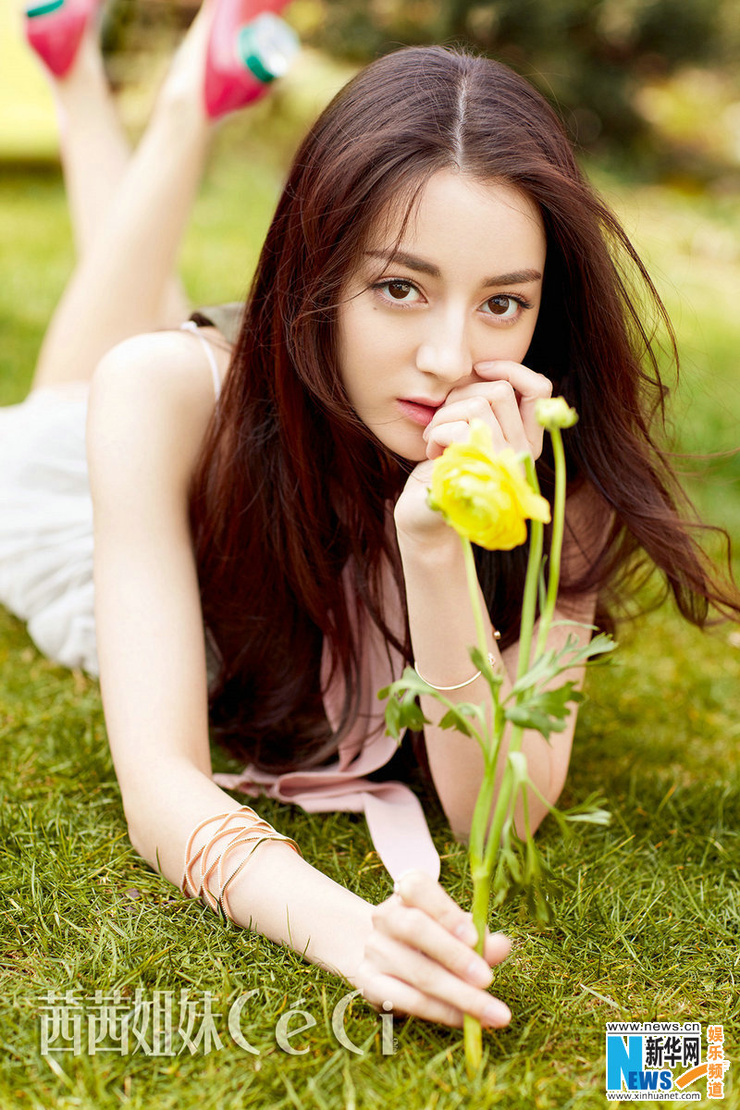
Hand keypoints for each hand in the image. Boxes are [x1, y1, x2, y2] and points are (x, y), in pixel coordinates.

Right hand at [350, 870, 511, 1028]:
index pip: (418, 889)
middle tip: (487, 979)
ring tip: (493, 1013)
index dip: (445, 912)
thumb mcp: (456, 931)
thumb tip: (502, 945)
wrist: (385, 960)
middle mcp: (384, 916)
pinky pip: (409, 1001)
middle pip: (415, 929)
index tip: (474, 937)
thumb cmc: (432, 940)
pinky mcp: (369, 983)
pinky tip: (468, 1021)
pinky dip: (444, 1013)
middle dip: (455, 956)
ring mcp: (374, 950)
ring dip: (459, 995)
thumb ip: (478, 936)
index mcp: (405, 892)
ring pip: (417, 973)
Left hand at [423, 360, 551, 460]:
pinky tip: (433, 451)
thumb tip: (479, 368)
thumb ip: (484, 404)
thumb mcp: (471, 430)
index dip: (510, 368)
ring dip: (443, 414)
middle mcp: (524, 451)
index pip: (540, 388)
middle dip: (460, 394)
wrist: (427, 517)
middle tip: (442, 418)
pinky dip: (436, 433)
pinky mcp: (482, 471)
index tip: (479, 369)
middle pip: (499, 390)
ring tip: (433, 437)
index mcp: (527, 439)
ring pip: (478, 404)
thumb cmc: (447, 468)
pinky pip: (459, 428)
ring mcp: (505, 463)